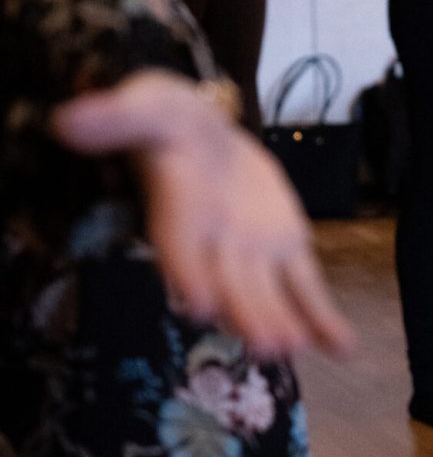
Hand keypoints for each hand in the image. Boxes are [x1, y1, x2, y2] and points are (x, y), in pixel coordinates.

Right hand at [51, 72, 354, 361]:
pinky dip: (324, 318)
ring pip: (269, 294)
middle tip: (267, 345)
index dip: (188, 272)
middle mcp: (212, 246)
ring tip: (295, 348)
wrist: (200, 132)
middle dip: (248, 314)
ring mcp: (252, 253)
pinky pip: (307, 287)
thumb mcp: (147, 108)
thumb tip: (65, 119)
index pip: (179, 248)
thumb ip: (116, 117)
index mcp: (176, 214)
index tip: (196, 303)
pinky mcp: (286, 248)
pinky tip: (343, 348)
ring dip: (282, 322)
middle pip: (230, 285)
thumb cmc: (165, 120)